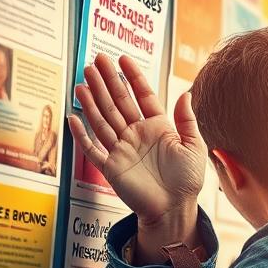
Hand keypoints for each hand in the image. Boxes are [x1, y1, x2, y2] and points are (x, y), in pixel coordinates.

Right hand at [68, 54, 205, 251]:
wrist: (175, 208)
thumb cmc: (187, 180)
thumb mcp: (194, 147)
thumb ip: (187, 120)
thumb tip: (185, 93)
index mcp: (157, 127)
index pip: (142, 96)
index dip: (132, 77)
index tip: (122, 59)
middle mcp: (137, 134)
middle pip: (118, 102)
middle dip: (107, 81)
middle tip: (96, 60)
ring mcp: (122, 149)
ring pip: (103, 119)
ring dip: (92, 100)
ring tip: (84, 79)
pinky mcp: (111, 166)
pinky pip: (92, 148)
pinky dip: (81, 134)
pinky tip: (73, 116)